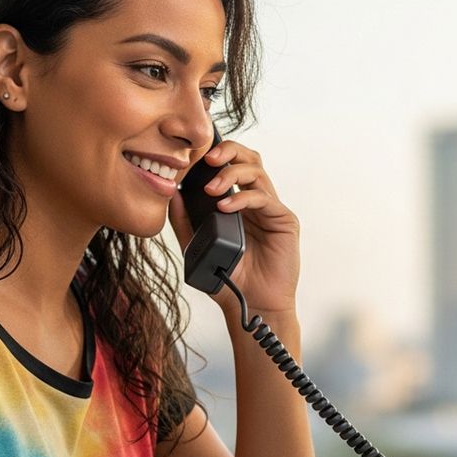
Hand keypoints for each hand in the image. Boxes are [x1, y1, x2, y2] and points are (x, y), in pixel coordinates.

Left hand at [169, 140, 299, 318]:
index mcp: (238, 202)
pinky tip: (225, 207)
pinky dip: (242, 198)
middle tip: (206, 158)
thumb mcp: (196, 247)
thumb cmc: (227, 279)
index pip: (230, 165)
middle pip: (249, 158)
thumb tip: (172, 193)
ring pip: (257, 171)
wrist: (251, 305)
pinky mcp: (284, 221)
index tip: (193, 155)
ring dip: (232, 173)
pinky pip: (263, 199)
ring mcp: (271, 209)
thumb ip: (184, 221)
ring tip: (211, 188)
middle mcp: (257, 201)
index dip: (215, 154)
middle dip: (228, 150)